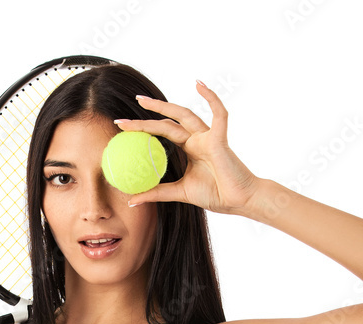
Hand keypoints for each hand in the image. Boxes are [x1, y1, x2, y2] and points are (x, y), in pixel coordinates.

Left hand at [115, 81, 259, 213]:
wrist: (240, 201)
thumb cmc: (217, 194)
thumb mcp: (180, 193)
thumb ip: (157, 193)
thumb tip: (132, 200)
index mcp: (189, 150)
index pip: (162, 135)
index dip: (143, 131)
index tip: (122, 130)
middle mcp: (197, 139)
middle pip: (167, 123)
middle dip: (145, 117)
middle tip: (121, 120)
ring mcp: (208, 137)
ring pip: (184, 116)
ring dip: (162, 108)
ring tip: (143, 102)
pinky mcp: (220, 139)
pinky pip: (218, 114)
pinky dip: (211, 97)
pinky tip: (199, 84)